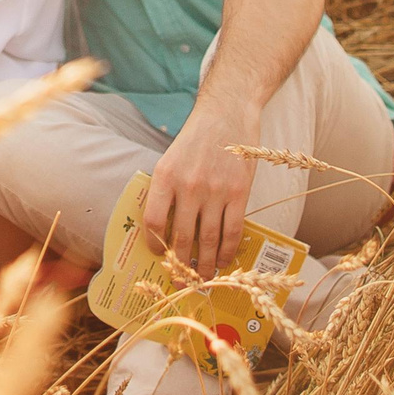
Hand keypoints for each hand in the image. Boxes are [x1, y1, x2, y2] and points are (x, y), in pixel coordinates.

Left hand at [143, 101, 260, 273]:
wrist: (227, 113)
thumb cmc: (196, 137)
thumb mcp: (171, 158)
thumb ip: (167, 190)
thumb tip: (164, 229)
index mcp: (165, 176)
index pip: (154, 221)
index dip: (155, 244)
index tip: (158, 255)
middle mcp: (189, 185)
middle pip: (182, 237)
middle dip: (181, 265)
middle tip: (181, 281)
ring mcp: (216, 190)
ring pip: (208, 239)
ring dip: (205, 264)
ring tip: (203, 278)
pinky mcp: (239, 192)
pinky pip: (232, 230)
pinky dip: (227, 251)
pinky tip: (223, 261)